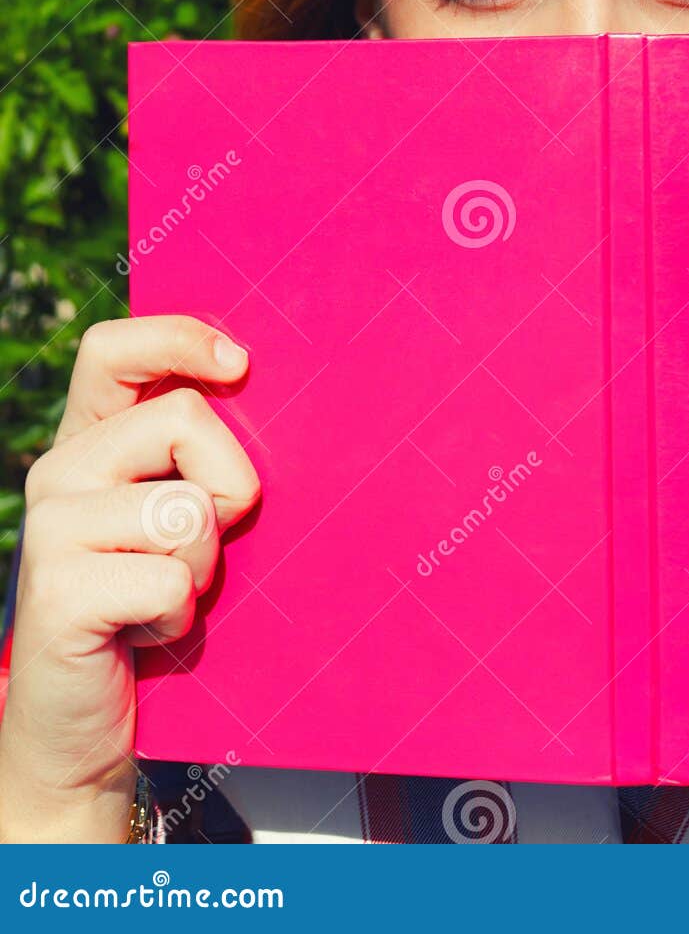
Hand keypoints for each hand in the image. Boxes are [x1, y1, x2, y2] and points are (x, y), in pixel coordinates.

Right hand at [0, 316, 259, 842]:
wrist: (89, 726)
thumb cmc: (157, 607)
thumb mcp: (184, 520)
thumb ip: (200, 458)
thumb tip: (263, 392)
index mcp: (91, 440)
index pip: (114, 349)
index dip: (180, 337)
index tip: (239, 365)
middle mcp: (60, 471)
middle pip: (185, 419)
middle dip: (228, 485)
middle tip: (202, 546)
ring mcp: (50, 529)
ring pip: (186, 507)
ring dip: (204, 565)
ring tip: (168, 597)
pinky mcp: (57, 591)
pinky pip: (169, 578)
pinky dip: (179, 615)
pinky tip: (147, 634)